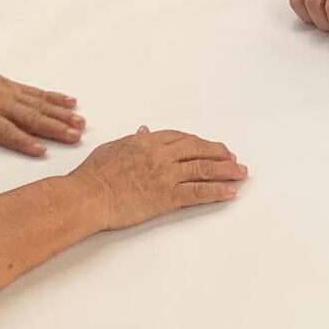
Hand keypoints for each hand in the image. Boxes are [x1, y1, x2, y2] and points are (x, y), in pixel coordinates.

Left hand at [0, 28, 82, 155]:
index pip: (6, 131)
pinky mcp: (10, 85)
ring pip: (39, 104)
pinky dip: (54, 97)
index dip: (24, 141)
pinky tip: (70, 102)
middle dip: (55, 128)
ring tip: (81, 122)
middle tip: (76, 136)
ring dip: (61, 114)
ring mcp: (7, 92)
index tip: (43, 150)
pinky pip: (36, 92)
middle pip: (31, 117)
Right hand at [69, 127, 247, 230]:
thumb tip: (144, 132)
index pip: (180, 138)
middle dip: (218, 153)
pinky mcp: (167, 197)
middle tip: (232, 158)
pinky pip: (198, 192)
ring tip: (241, 172)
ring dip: (226, 170)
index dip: (198, 142)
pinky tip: (229, 192)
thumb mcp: (112, 149)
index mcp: (146, 141)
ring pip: (203, 169)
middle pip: (197, 150)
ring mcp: (165, 175)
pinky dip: (216, 191)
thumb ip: (132, 141)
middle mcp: (160, 155)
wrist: (88, 197)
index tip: (208, 146)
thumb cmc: (92, 176)